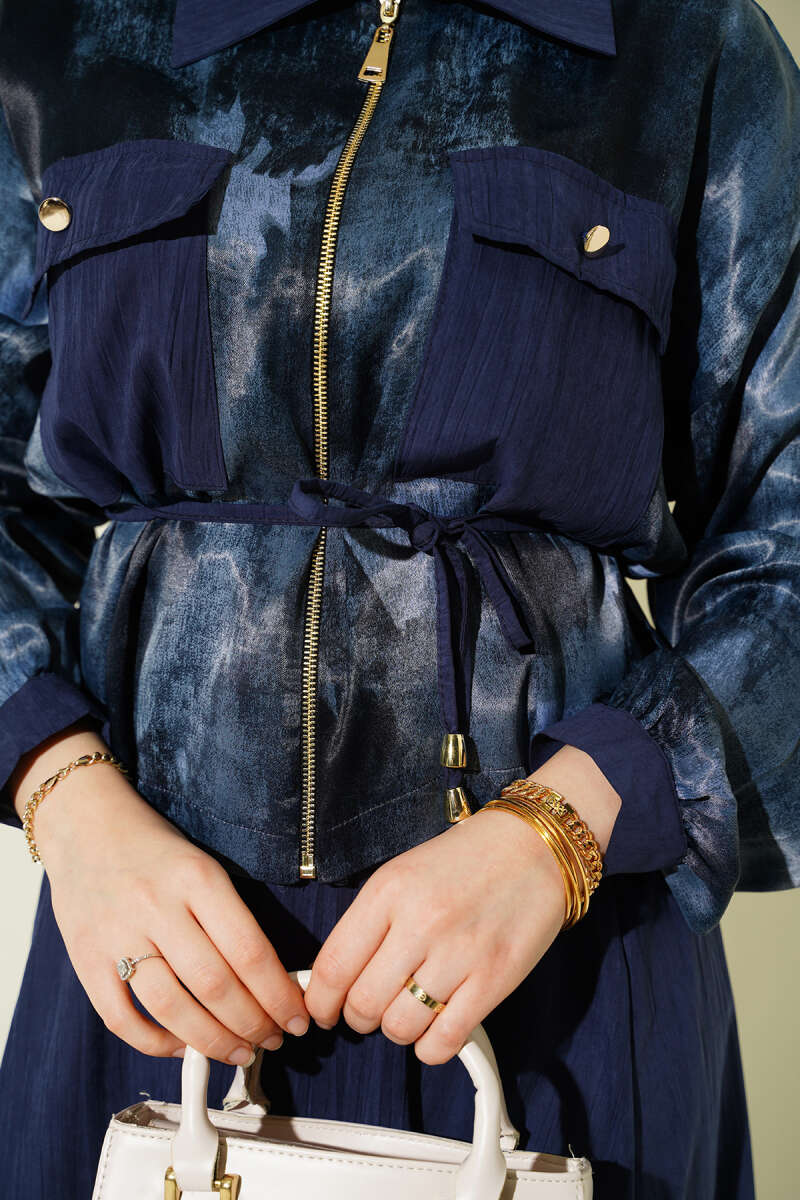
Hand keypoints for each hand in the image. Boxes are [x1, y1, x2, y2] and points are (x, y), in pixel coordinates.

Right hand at [10, 721, 309, 1064]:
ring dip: (213, 1042)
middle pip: (214, 985)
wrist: (84, 825)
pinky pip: (121, 1018)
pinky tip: (182, 1047)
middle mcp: (157, 907)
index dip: (279, 995)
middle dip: (254, 1024)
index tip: (298, 1018)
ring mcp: (117, 936)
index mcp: (197, 878)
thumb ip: (231, 916)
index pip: (248, 949)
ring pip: (172, 1008)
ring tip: (239, 1051)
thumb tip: (272, 979)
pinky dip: (156, 1043)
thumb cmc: (155, 848)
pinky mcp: (85, 959)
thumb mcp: (203, 865)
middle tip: (274, 1039)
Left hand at [303, 744, 620, 1064]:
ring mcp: (459, 953)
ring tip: (407, 1011)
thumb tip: (336, 978)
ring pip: (399, 1027)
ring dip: (395, 1030)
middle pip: (363, 1003)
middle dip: (357, 1017)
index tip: (322, 1011)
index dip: (321, 1000)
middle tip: (368, 1010)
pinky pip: (443, 1042)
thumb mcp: (403, 873)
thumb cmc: (465, 860)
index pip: (334, 965)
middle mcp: (420, 922)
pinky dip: (430, 1046)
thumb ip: (370, 922)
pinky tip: (435, 1024)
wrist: (534, 847)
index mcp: (389, 891)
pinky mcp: (494, 980)